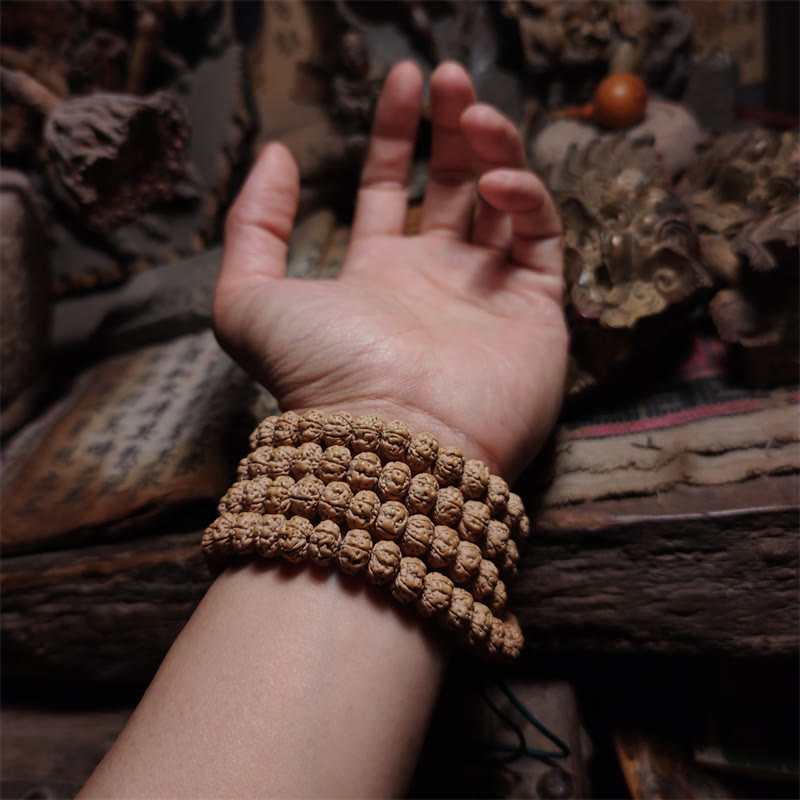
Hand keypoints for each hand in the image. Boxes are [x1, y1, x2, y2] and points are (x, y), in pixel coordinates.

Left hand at [213, 61, 566, 480]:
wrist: (391, 442)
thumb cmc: (319, 377)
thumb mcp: (249, 300)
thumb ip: (253, 226)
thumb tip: (276, 155)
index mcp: (377, 274)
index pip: (392, 189)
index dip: (396, 133)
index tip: (402, 79)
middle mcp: (436, 280)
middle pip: (452, 186)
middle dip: (451, 126)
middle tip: (448, 75)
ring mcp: (488, 294)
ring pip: (504, 201)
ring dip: (493, 148)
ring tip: (473, 110)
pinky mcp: (536, 310)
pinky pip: (540, 237)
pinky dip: (524, 197)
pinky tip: (494, 182)